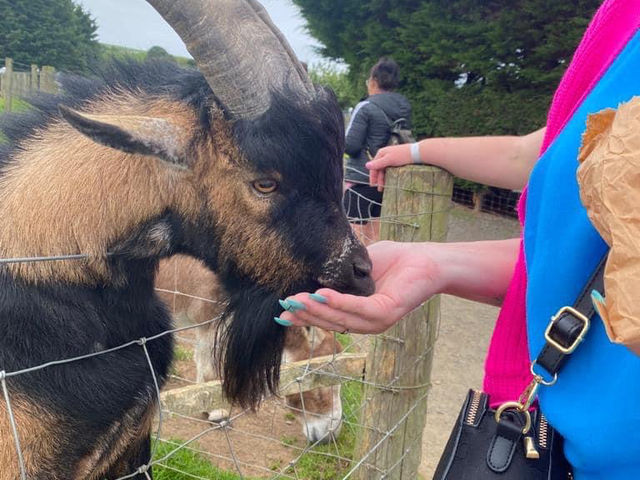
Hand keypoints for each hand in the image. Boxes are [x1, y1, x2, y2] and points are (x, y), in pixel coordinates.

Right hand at [277, 241, 441, 333]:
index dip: (304, 317)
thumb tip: (307, 275)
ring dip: (316, 310)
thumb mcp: (356, 268)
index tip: (281, 314)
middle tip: (283, 306)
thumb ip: (335, 275)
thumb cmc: (394, 260)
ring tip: (296, 300)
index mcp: (357, 314)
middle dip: (304, 314)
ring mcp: (377, 321)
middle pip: (330, 322)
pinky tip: (321, 293)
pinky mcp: (387, 312)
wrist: (426, 258)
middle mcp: (366, 322)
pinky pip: (358, 309)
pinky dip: (338, 302)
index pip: (327, 318)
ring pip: (341, 319)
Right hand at [367, 144, 412, 191]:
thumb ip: (378, 164)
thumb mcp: (389, 160)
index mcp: (381, 153)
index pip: (373, 166)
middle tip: (379, 189)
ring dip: (383, 178)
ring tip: (384, 187)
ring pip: (384, 170)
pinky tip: (389, 181)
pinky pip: (389, 170)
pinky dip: (388, 176)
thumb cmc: (402, 155)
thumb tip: (366, 165)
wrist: (416, 153)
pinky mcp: (396, 161)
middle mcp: (384, 155)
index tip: (373, 185)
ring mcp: (390, 158)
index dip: (372, 176)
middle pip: (379, 169)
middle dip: (378, 179)